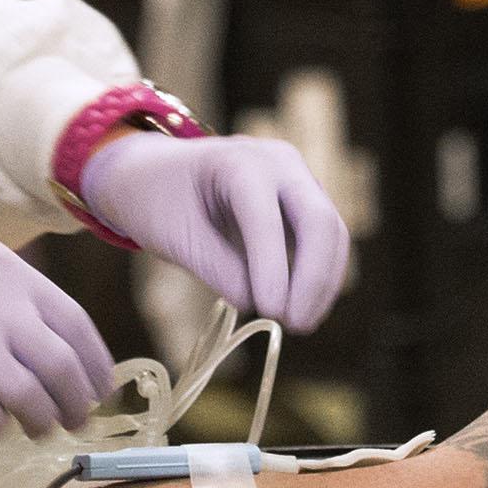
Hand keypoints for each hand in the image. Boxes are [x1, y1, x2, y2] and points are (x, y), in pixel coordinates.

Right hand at [0, 205, 113, 431]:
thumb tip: (28, 328)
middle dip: (77, 400)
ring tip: (38, 429)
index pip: (74, 323)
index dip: (93, 361)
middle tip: (77, 419)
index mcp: (6, 268)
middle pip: (61, 365)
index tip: (99, 385)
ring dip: (41, 419)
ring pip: (30, 395)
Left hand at [80, 131, 350, 331]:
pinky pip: (326, 238)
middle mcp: (280, 163)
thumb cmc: (160, 201)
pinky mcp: (305, 201)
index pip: (267, 218)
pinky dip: (320, 274)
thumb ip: (218, 268)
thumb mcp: (176, 237)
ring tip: (301, 323)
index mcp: (239, 162)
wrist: (156, 172)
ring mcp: (298, 179)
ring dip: (323, 282)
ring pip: (331, 231)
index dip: (272, 268)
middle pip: (319, 220)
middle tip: (298, 325)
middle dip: (314, 278)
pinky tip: (304, 307)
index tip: (270, 313)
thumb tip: (260, 304)